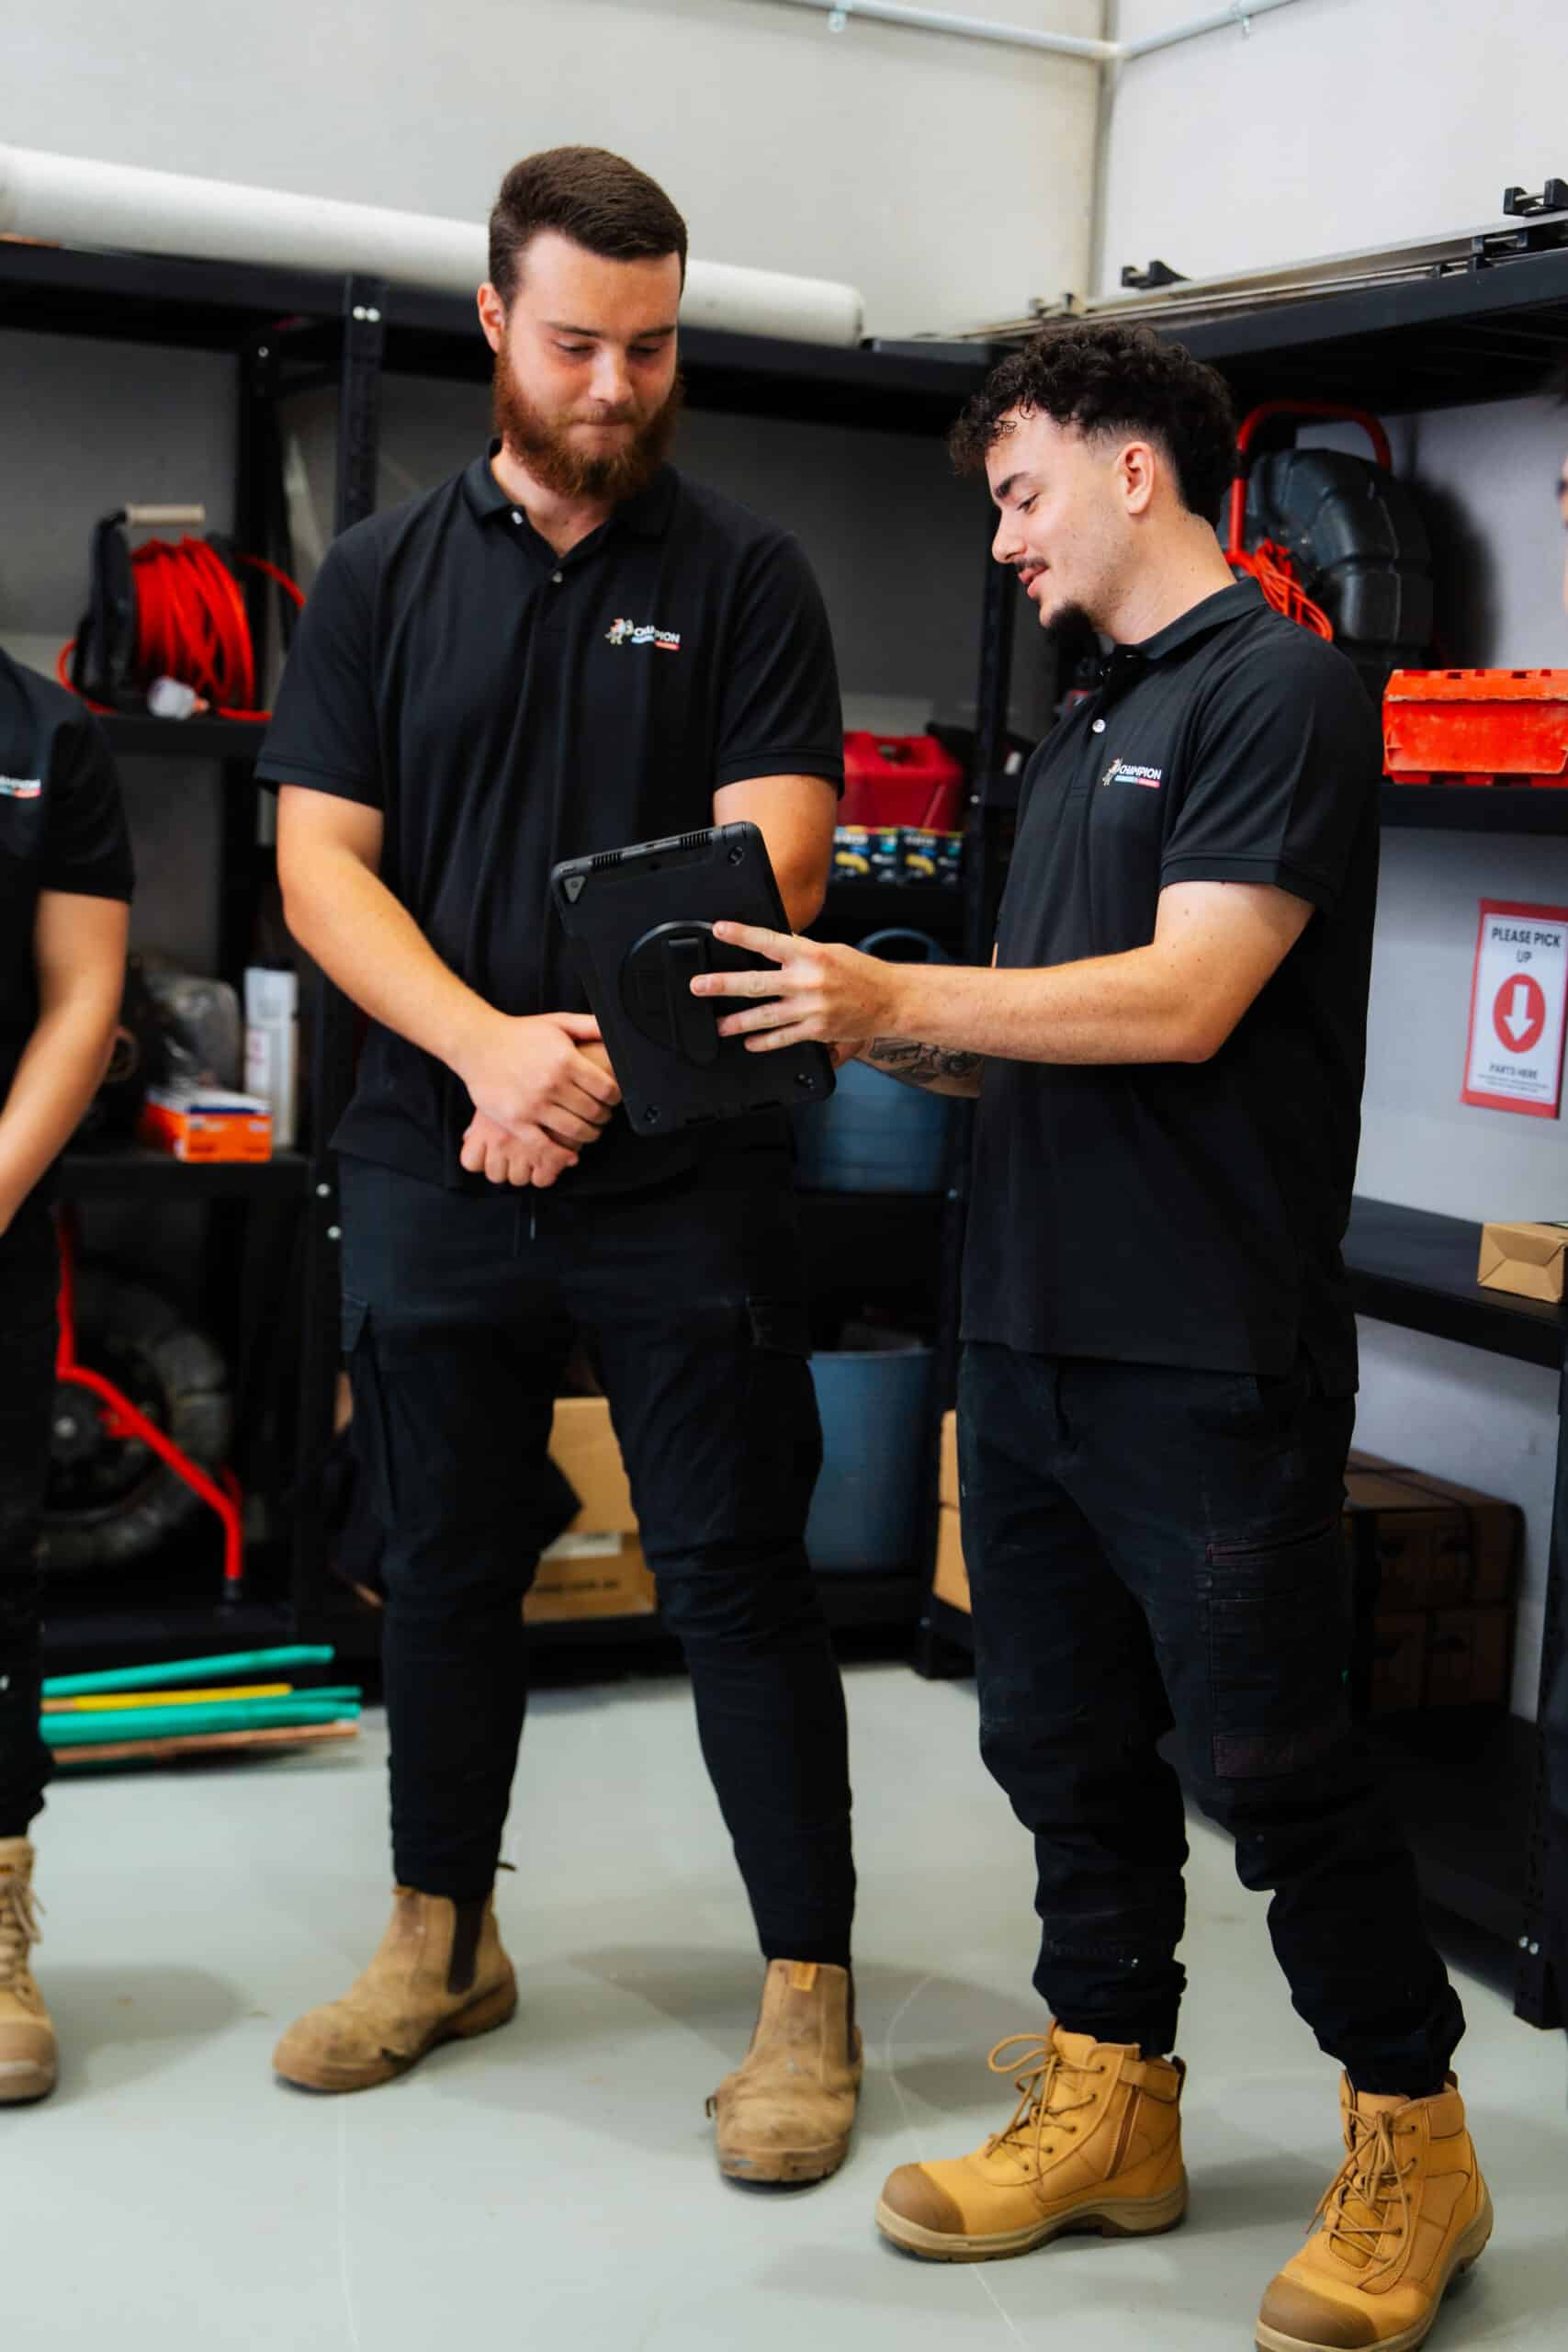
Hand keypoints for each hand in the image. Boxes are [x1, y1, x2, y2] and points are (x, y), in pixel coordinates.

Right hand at [454, 1009, 618, 1182]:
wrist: (477, 1044)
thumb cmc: (518, 1034)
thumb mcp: (558, 1022)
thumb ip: (590, 1026)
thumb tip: (615, 1032)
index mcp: (565, 1060)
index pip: (607, 1089)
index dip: (615, 1097)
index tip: (612, 1099)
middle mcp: (551, 1084)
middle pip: (594, 1112)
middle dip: (604, 1116)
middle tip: (602, 1115)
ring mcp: (533, 1105)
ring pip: (576, 1131)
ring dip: (589, 1135)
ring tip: (589, 1131)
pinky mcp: (516, 1121)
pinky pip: (545, 1147)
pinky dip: (562, 1155)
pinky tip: (570, 1154)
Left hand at [691, 923, 898, 1052]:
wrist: (892, 1000)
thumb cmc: (863, 973)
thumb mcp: (831, 950)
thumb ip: (800, 951)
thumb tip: (772, 946)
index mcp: (811, 954)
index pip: (768, 942)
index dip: (741, 935)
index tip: (718, 930)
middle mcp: (808, 981)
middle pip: (756, 983)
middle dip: (723, 985)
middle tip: (699, 986)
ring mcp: (811, 1009)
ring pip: (764, 1016)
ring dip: (737, 1021)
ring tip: (718, 1024)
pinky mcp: (816, 1031)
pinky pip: (783, 1038)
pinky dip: (764, 1041)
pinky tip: (749, 1041)